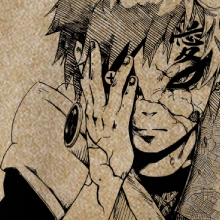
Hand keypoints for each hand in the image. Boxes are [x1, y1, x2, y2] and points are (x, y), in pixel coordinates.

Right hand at [82, 47, 136, 182]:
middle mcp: (95, 115)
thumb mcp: (95, 132)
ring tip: (127, 58)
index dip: (85, 68)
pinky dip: (129, 93)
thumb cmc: (103, 154)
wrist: (104, 174)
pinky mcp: (118, 129)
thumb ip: (94, 116)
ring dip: (120, 73)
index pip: (85, 86)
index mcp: (89, 114)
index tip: (86, 52)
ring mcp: (106, 122)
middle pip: (93, 84)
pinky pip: (124, 107)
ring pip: (112, 92)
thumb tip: (92, 103)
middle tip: (94, 45)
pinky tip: (133, 81)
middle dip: (94, 63)